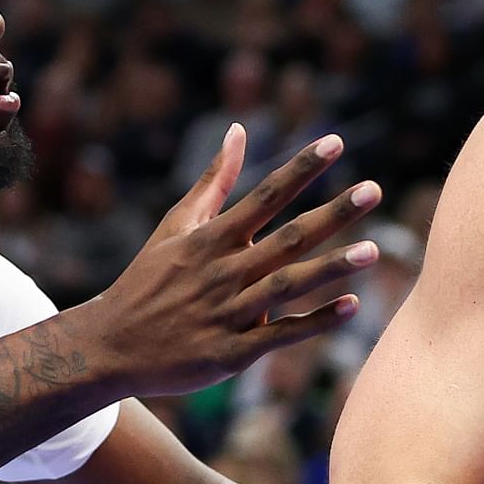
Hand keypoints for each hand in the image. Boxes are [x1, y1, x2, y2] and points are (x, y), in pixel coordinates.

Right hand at [91, 130, 382, 396]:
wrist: (110, 347)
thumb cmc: (148, 281)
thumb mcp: (176, 226)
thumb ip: (214, 181)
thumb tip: (240, 130)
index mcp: (210, 238)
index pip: (264, 196)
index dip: (300, 169)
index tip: (335, 143)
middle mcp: (222, 272)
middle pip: (287, 238)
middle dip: (331, 214)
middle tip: (373, 190)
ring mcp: (227, 313)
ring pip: (287, 286)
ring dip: (331, 268)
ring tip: (373, 249)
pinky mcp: (231, 352)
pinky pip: (280, 335)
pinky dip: (315, 321)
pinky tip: (351, 306)